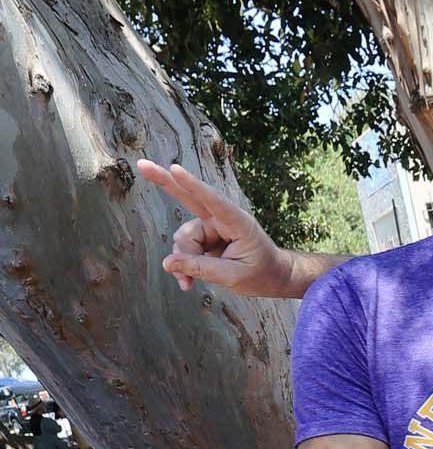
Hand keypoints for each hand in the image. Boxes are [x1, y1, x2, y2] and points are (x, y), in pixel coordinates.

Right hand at [135, 160, 293, 297]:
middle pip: (190, 198)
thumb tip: (168, 263)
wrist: (274, 277)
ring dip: (182, 261)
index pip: (212, 200)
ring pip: (184, 239)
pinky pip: (185, 249)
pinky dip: (184, 265)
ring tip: (187, 283)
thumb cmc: (261, 273)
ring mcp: (211, 228)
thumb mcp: (233, 277)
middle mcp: (222, 219)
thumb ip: (202, 269)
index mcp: (238, 221)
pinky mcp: (205, 238)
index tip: (175, 169)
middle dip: (166, 182)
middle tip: (141, 165)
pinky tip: (187, 282)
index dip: (192, 185)